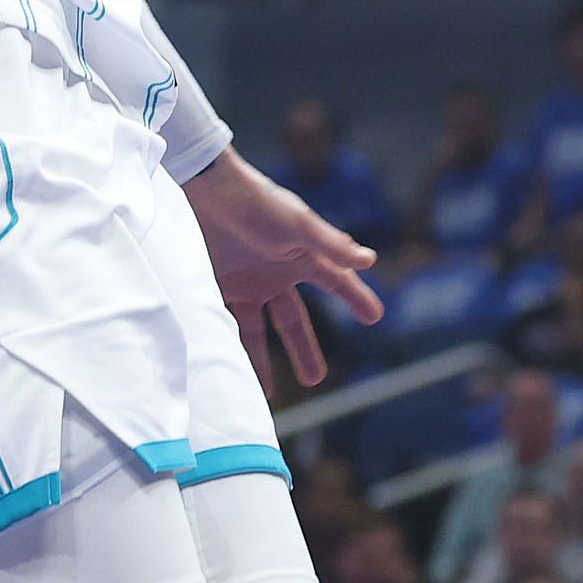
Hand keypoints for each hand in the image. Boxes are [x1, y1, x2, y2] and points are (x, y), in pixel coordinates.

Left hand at [183, 149, 383, 387]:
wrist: (206, 187)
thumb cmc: (258, 201)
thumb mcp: (299, 224)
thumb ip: (332, 245)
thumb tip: (371, 259)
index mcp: (303, 257)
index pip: (337, 284)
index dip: (356, 299)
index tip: (376, 317)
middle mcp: (276, 274)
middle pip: (294, 322)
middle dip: (305, 351)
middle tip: (316, 380)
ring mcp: (246, 282)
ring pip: (257, 332)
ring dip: (261, 361)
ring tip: (267, 394)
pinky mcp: (218, 284)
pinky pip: (226, 324)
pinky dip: (229, 347)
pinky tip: (230, 371)